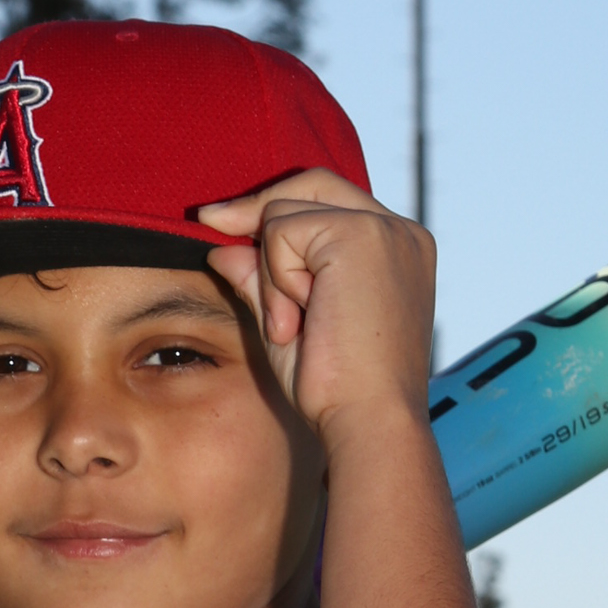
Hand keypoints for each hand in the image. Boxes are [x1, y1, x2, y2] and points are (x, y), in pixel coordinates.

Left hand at [198, 169, 434, 447]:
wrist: (368, 423)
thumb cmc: (337, 391)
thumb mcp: (291, 325)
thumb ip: (263, 282)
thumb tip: (222, 246)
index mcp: (398, 251)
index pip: (330, 202)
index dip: (275, 208)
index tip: (220, 221)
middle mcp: (399, 231)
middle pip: (310, 184)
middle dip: (255, 209)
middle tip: (207, 221)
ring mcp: (383, 228)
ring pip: (287, 212)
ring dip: (273, 274)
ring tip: (296, 327)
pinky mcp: (359, 235)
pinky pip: (281, 232)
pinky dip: (276, 281)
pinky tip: (298, 322)